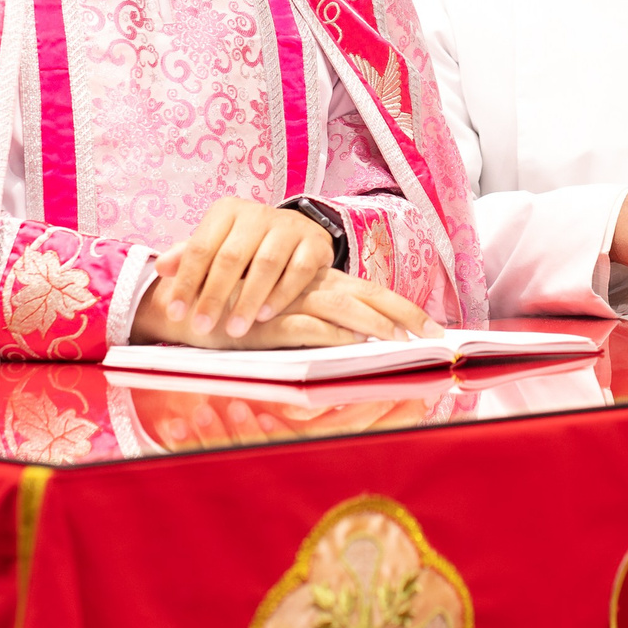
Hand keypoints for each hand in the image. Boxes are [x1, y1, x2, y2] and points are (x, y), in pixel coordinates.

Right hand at [136, 269, 436, 348]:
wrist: (190, 304)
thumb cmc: (242, 312)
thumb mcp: (286, 315)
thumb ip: (319, 322)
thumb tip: (358, 338)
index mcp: (320, 284)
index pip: (372, 293)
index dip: (405, 308)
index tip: (434, 329)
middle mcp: (312, 288)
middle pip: (370, 296)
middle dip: (406, 316)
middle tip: (437, 337)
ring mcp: (292, 303)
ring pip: (345, 307)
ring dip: (377, 324)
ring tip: (406, 341)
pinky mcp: (272, 322)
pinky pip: (310, 326)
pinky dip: (335, 334)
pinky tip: (358, 342)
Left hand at [146, 198, 333, 339]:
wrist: (298, 233)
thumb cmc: (247, 245)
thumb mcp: (217, 246)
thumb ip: (189, 257)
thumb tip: (160, 268)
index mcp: (226, 212)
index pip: (200, 247)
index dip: (186, 281)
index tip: (176, 313)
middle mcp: (257, 214)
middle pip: (231, 257)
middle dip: (214, 295)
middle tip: (202, 327)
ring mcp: (288, 227)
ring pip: (266, 264)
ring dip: (248, 299)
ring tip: (234, 329)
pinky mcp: (315, 242)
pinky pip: (298, 270)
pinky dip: (282, 294)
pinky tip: (265, 315)